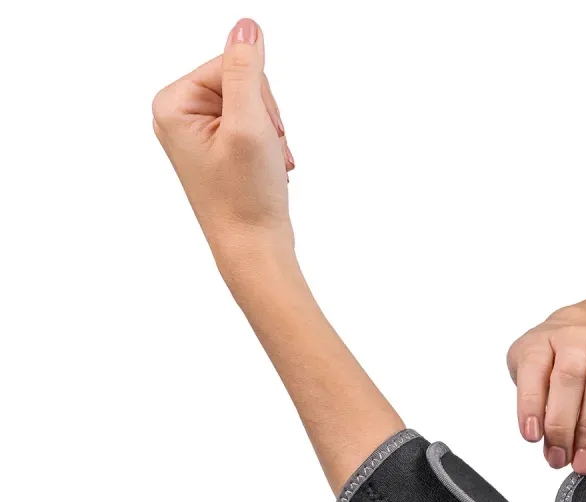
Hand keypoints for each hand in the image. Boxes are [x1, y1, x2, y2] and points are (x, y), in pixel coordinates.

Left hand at [152, 18, 294, 253]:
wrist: (254, 249)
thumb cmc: (246, 198)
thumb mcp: (249, 124)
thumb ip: (245, 70)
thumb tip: (246, 27)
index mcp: (172, 104)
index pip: (231, 64)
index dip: (259, 96)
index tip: (260, 133)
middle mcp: (179, 116)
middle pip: (241, 82)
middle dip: (265, 116)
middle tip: (265, 152)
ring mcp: (198, 134)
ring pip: (252, 105)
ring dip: (271, 133)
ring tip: (268, 165)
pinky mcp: (216, 149)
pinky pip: (252, 125)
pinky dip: (269, 146)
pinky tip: (269, 169)